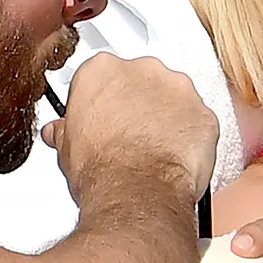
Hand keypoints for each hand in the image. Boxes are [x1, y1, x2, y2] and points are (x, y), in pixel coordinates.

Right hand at [42, 53, 218, 203]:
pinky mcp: (204, 112)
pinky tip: (177, 154)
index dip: (102, 100)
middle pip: (141, 80)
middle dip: (138, 103)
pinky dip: (191, 134)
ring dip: (167, 116)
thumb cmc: (103, 169)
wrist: (136, 192)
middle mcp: (142, 70)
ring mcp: (177, 89)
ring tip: (154, 147)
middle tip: (129, 134)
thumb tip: (59, 133)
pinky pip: (198, 119)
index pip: (100, 76)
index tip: (103, 116)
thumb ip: (66, 129)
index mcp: (102, 70)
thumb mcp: (67, 147)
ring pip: (174, 96)